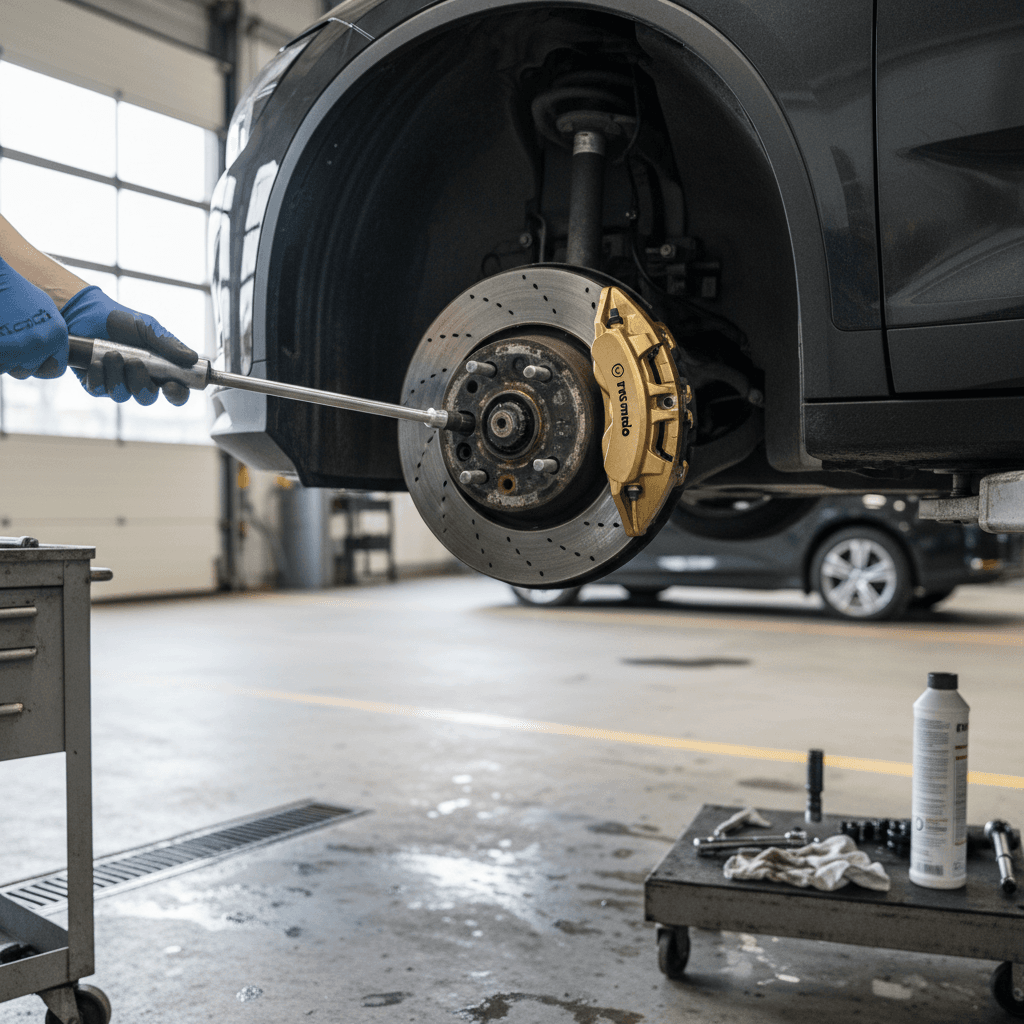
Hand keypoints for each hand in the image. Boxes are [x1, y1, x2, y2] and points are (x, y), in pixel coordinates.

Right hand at [0, 257, 67, 379]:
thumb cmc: (17, 291)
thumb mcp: (46, 311)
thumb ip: (52, 336)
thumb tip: (53, 357)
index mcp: (58, 335)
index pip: (56, 369)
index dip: (42, 365)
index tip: (32, 358)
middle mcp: (40, 343)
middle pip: (28, 371)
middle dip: (17, 361)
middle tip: (10, 342)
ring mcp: (17, 346)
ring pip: (8, 368)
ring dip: (2, 358)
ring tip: (2, 335)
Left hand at [60, 286, 197, 405]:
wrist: (86, 313)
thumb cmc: (121, 321)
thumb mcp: (148, 327)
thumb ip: (169, 344)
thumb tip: (192, 358)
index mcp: (159, 371)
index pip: (175, 392)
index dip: (176, 394)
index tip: (171, 386)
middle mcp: (140, 381)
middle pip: (147, 398)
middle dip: (140, 383)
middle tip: (134, 362)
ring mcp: (117, 384)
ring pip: (122, 395)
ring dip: (116, 376)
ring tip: (111, 354)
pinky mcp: (96, 384)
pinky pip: (99, 390)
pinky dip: (98, 376)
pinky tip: (95, 362)